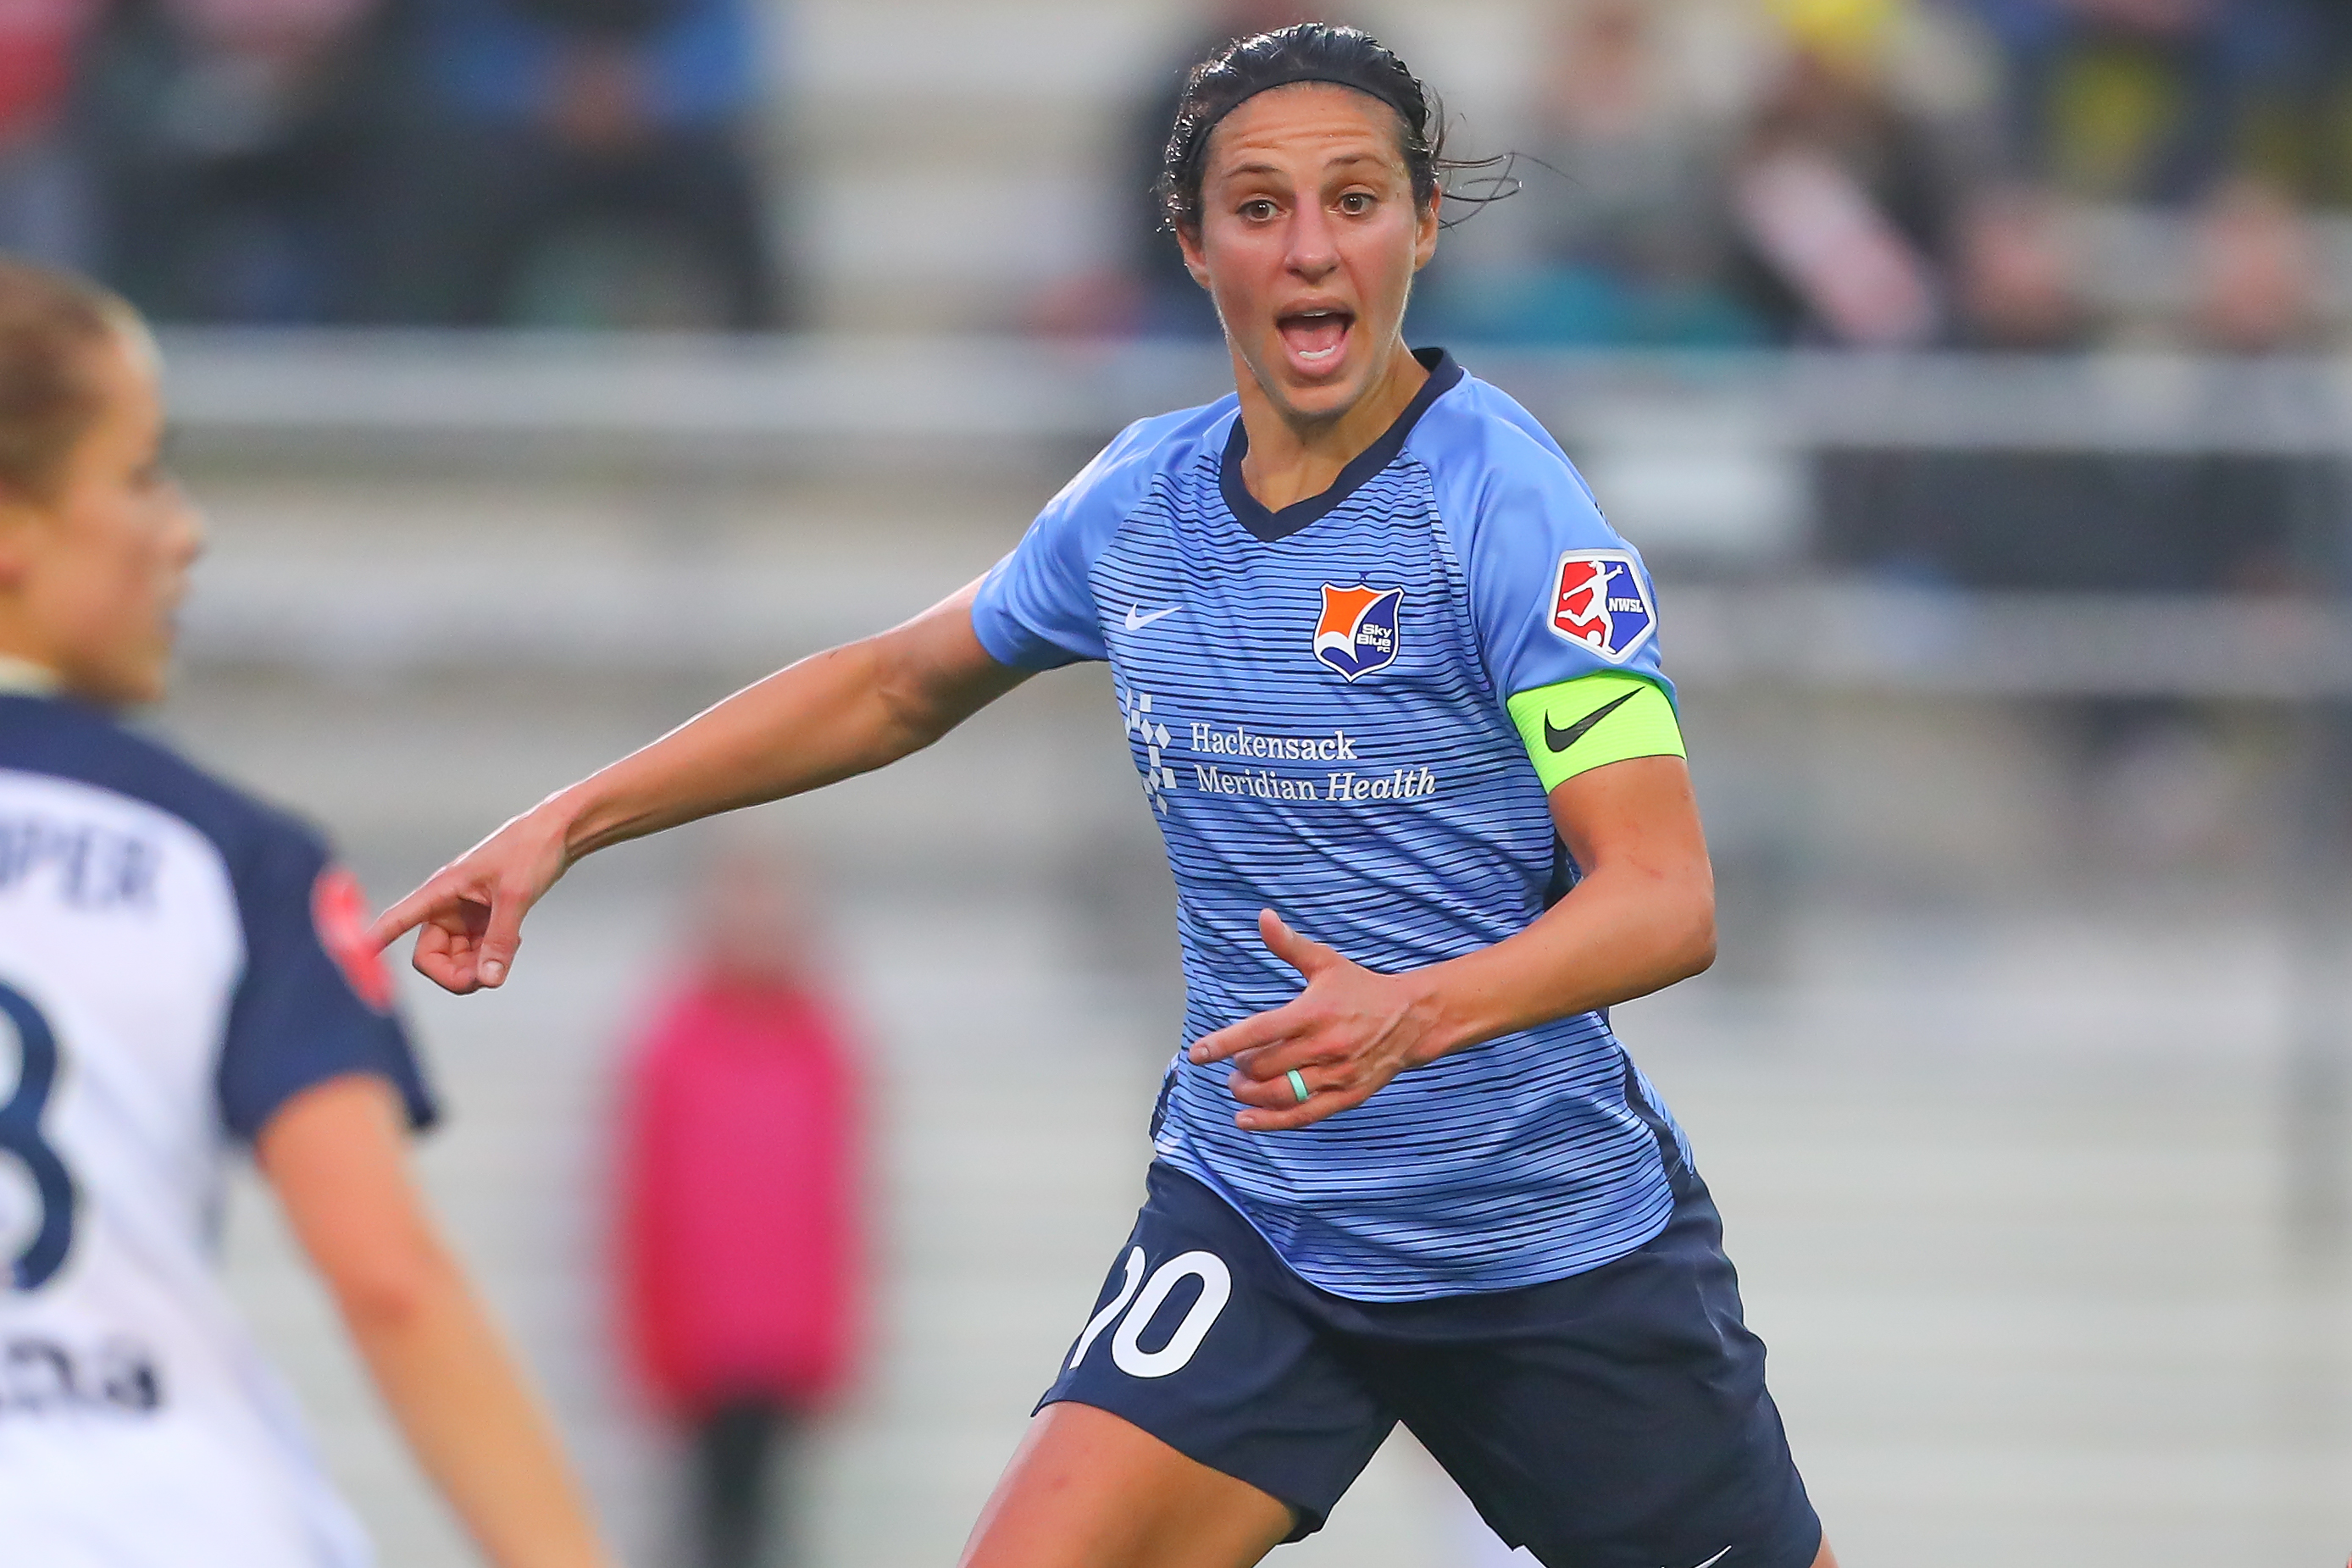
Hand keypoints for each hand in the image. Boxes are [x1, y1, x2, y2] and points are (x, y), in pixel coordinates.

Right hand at [368, 805, 571, 993]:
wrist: (557, 834)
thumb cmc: (531, 851)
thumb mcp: (515, 897)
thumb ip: (500, 940)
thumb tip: (488, 981)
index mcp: (441, 891)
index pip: (398, 921)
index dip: (376, 942)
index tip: (355, 960)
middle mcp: (445, 905)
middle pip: (431, 958)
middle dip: (455, 974)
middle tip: (486, 977)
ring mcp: (463, 915)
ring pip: (455, 960)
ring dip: (476, 968)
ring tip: (507, 952)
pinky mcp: (482, 920)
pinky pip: (475, 953)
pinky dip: (490, 957)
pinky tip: (513, 943)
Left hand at [1186, 910, 1449, 1131]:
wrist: (1411, 1020)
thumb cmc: (1361, 989)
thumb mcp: (1326, 963)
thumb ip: (1290, 945)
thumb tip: (1263, 917)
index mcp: (1313, 1013)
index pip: (1259, 1031)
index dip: (1224, 1044)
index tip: (1198, 1053)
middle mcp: (1322, 1046)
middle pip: (1264, 1067)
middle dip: (1239, 1070)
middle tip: (1233, 1066)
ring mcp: (1335, 1074)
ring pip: (1280, 1094)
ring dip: (1250, 1094)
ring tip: (1239, 1086)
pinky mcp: (1345, 1096)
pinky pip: (1303, 1115)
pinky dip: (1271, 1122)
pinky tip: (1246, 1120)